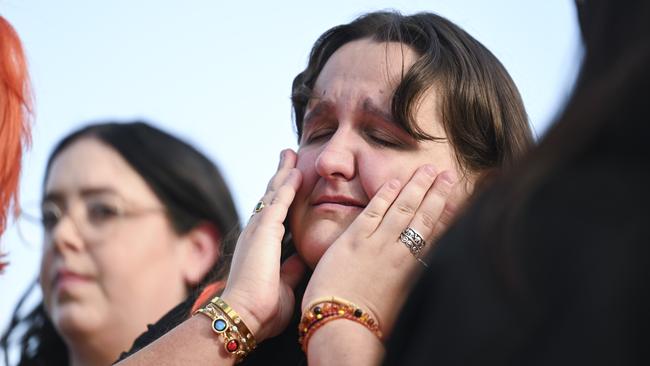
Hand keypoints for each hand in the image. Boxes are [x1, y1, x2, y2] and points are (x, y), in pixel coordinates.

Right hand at [221, 149, 306, 341]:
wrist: (244, 317)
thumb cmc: (262, 309)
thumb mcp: (284, 285)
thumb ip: (291, 270)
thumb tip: (301, 259)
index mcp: (260, 246)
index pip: (273, 215)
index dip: (282, 197)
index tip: (290, 182)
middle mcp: (256, 233)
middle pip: (271, 197)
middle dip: (280, 176)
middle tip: (288, 157)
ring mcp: (258, 230)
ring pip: (273, 194)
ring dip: (283, 173)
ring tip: (290, 154)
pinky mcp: (264, 231)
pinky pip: (279, 202)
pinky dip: (288, 186)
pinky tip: (296, 172)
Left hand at [303, 165, 461, 336]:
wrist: (342, 326)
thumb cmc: (371, 325)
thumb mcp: (404, 306)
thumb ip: (414, 284)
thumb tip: (426, 273)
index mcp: (414, 270)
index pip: (437, 234)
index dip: (449, 213)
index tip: (458, 197)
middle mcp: (400, 253)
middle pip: (424, 216)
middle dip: (438, 192)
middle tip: (448, 174)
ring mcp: (377, 243)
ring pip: (403, 208)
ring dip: (417, 186)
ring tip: (427, 169)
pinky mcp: (354, 240)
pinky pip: (374, 210)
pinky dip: (386, 194)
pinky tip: (395, 182)